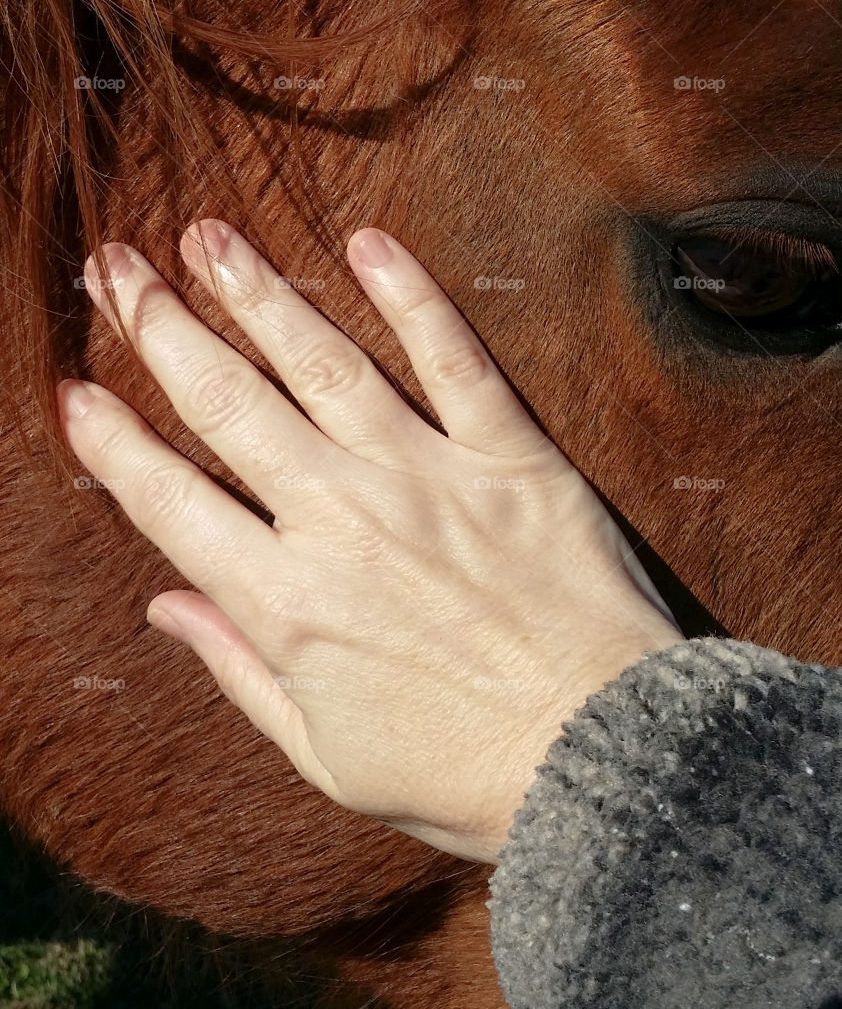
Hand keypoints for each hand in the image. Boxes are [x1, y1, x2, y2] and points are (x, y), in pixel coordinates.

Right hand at [58, 222, 682, 862]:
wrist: (600, 757)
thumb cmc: (461, 773)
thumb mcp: (325, 753)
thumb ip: (239, 669)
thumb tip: (166, 606)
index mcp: (288, 604)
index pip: (171, 502)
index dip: (112, 444)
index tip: (74, 393)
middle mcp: (343, 523)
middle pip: (229, 406)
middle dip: (162, 329)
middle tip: (116, 267)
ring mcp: (428, 480)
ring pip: (322, 365)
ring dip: (257, 294)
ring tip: (207, 235)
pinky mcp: (510, 459)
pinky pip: (453, 361)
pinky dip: (411, 297)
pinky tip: (366, 244)